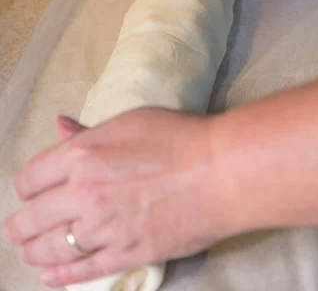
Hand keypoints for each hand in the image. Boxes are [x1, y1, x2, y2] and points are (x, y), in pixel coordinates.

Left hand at [2, 110, 231, 287]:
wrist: (218, 171)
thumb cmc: (176, 136)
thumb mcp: (129, 121)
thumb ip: (89, 130)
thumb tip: (60, 126)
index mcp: (81, 155)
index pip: (32, 177)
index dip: (26, 186)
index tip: (28, 190)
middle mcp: (82, 194)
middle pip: (33, 217)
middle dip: (19, 224)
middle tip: (15, 229)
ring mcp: (103, 228)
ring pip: (52, 248)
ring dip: (34, 251)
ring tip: (29, 252)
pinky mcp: (126, 254)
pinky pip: (83, 271)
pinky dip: (61, 277)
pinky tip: (50, 278)